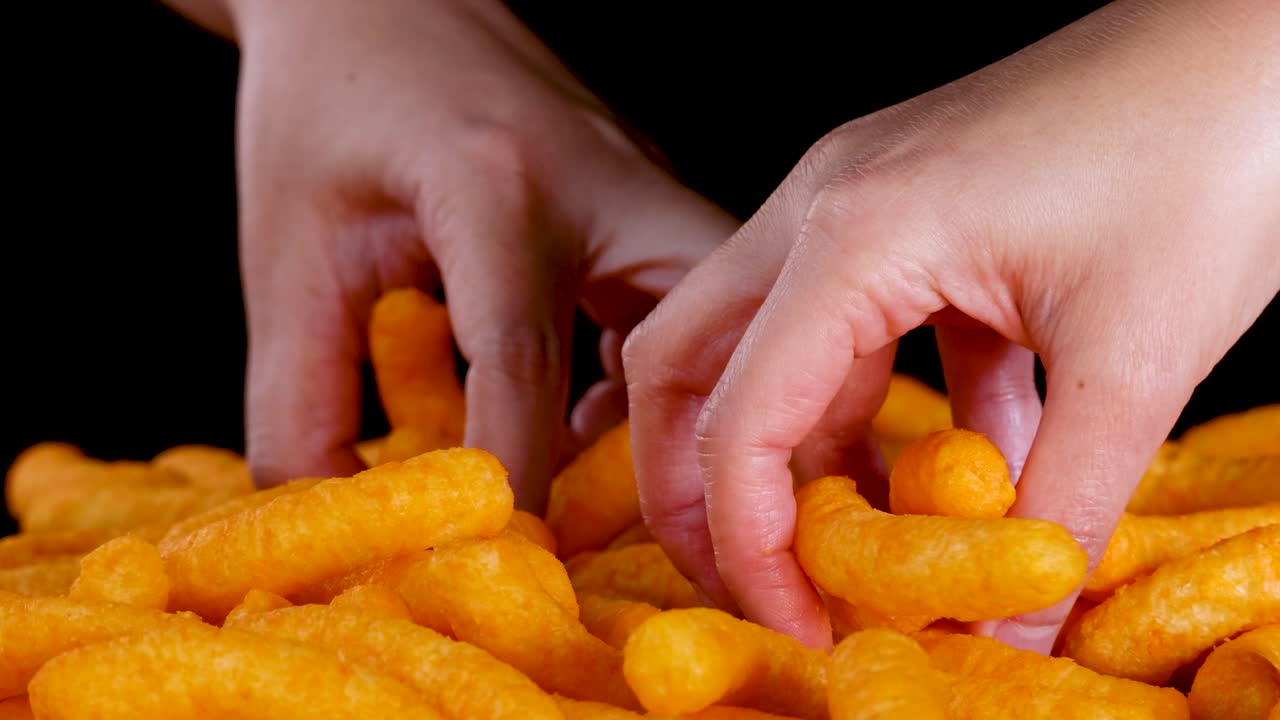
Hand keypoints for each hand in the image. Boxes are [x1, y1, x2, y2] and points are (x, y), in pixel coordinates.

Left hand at [217, 0, 734, 509]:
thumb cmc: (325, 106)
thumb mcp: (288, 249)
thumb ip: (299, 394)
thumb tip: (325, 517)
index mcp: (493, 185)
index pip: (526, 359)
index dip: (517, 476)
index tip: (508, 556)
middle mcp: (596, 181)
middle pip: (691, 328)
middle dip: (672, 441)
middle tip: (623, 528)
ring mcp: (635, 181)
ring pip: (715, 313)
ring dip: (681, 406)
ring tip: (615, 486)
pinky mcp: (641, 192)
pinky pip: (687, 296)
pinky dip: (661, 368)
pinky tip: (598, 414)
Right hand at [623, 0, 1278, 651]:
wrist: (1263, 24)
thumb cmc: (1218, 144)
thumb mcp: (1140, 353)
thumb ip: (1065, 503)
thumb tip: (1010, 634)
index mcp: (854, 233)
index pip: (738, 415)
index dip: (746, 542)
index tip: (800, 625)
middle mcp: (823, 207)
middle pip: (687, 364)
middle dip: (699, 489)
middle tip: (755, 584)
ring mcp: (857, 198)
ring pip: (764, 345)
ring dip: (797, 453)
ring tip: (861, 544)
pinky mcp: (906, 206)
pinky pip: (851, 323)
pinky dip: (878, 407)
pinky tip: (966, 460)